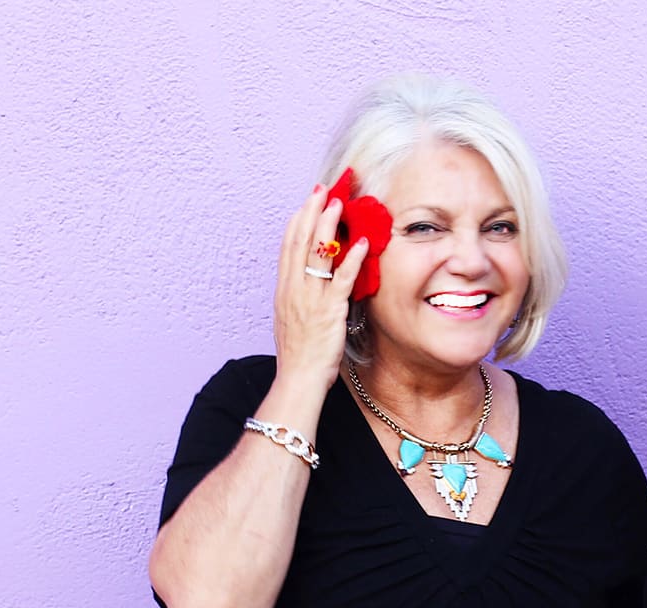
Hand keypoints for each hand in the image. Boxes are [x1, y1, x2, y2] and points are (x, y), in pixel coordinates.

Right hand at [272, 184, 369, 390]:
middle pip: (300, 241)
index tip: (308, 201)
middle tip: (323, 189)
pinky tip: (362, 242)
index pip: (289, 246)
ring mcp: (311, 299)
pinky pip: (342, 280)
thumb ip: (299, 296)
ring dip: (329, 226)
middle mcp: (294, 289)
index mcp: (284, 290)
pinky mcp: (329, 311)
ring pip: (318, 254)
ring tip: (340, 204)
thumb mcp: (292, 318)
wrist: (298, 379)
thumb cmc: (299, 354)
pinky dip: (351, 259)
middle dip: (312, 212)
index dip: (298, 220)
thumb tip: (308, 280)